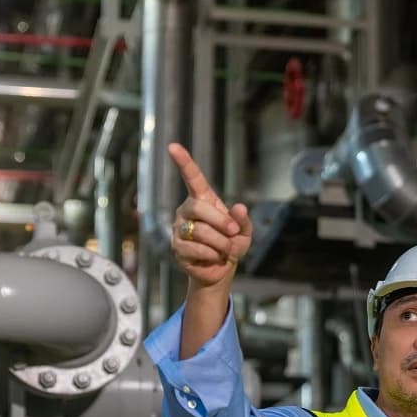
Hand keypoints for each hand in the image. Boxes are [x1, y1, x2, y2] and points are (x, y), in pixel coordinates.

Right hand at [169, 143, 251, 288]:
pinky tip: (214, 257)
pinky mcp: (177, 248)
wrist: (221, 270)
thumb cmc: (232, 245)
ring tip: (225, 250)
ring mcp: (179, 228)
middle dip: (222, 222)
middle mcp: (187, 210)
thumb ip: (243, 220)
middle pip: (199, 208)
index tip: (173, 146)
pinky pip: (197, 249)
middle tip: (234, 233)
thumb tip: (239, 208)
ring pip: (201, 231)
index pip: (193, 178)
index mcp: (203, 200)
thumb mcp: (244, 233)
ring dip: (221, 243)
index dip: (184, 162)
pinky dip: (212, 255)